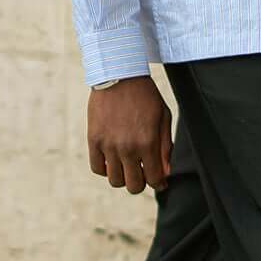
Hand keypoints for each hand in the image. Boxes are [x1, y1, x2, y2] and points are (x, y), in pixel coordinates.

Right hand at [87, 75, 171, 193]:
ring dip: (123, 177)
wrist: (119, 75)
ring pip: (114, 180)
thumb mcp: (163, 118)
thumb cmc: (145, 95)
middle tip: (143, 172)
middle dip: (142, 182)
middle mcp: (127, 148)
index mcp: (147, 143)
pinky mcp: (93, 139)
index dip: (159, 183)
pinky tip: (113, 160)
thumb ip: (165, 147)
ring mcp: (108, 145)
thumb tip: (166, 172)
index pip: (154, 179)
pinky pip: (97, 168)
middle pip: (133, 185)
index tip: (160, 181)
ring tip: (128, 166)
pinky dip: (106, 169)